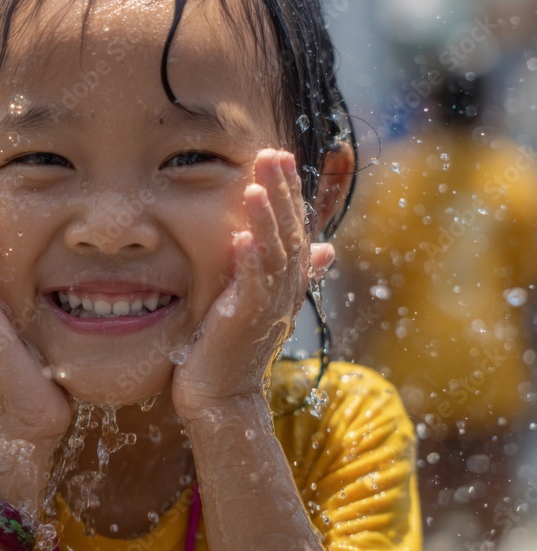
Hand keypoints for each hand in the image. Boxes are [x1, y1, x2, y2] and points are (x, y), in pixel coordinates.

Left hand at [171, 149, 334, 418]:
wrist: (222, 395)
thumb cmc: (234, 347)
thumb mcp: (263, 301)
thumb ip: (289, 271)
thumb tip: (326, 248)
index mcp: (287, 280)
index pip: (293, 227)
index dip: (288, 193)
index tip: (279, 157)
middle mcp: (284, 290)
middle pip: (288, 232)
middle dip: (280, 193)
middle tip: (272, 155)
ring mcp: (268, 306)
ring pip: (274, 255)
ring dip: (266, 220)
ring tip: (257, 188)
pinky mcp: (247, 322)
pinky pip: (252, 287)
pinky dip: (249, 262)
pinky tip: (242, 238)